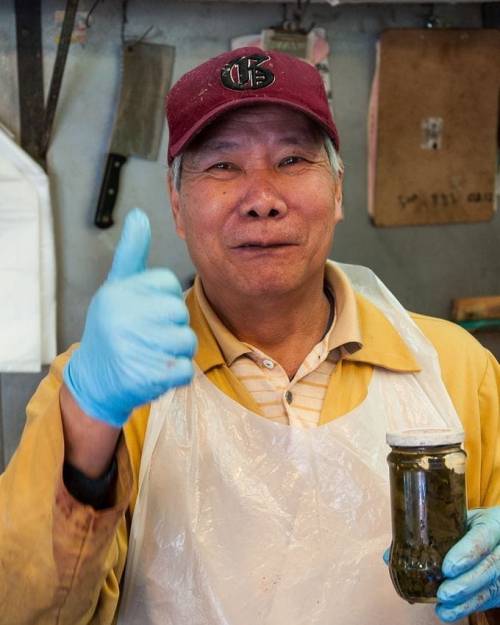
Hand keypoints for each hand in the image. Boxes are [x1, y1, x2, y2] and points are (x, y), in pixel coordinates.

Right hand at [63, 208, 196, 426]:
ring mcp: (135, 348)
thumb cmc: (110, 329)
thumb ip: (132, 253)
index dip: (163, 299)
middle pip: (180, 312)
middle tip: (149, 336)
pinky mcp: (148, 376)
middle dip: (172, 326)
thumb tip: (139, 216)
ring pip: (187, 341)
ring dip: (176, 351)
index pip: (168, 284)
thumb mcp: (115, 287)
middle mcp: (123, 317)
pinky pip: (186, 369)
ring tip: (152, 353)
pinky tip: (155, 371)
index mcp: (118, 292)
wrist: (94, 380)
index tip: (144, 311)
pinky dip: (176, 374)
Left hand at [435, 507, 499, 621]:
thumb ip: (428, 532)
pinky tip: (450, 612)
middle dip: (466, 583)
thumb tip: (389, 556)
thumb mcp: (457, 519)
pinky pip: (489, 599)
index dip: (466, 554)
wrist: (497, 533)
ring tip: (443, 607)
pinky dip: (469, 608)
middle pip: (490, 567)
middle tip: (443, 593)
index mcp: (492, 523)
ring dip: (466, 601)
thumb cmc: (470, 525)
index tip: (447, 568)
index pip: (482, 538)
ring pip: (491, 587)